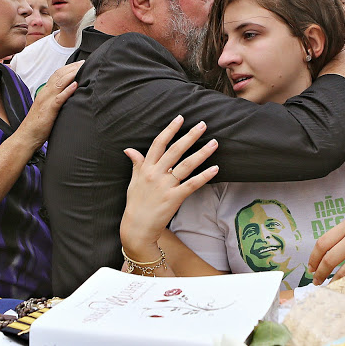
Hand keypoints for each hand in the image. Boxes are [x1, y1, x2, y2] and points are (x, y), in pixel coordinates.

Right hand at [19, 60, 82, 148]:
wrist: (26, 136)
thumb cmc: (38, 125)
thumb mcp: (47, 108)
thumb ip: (55, 100)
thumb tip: (67, 96)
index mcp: (45, 92)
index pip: (57, 74)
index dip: (68, 67)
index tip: (80, 63)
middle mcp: (45, 93)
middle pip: (59, 75)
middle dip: (73, 67)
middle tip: (85, 62)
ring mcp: (46, 100)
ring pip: (60, 82)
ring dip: (72, 74)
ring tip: (83, 68)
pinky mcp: (49, 110)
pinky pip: (59, 98)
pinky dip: (67, 90)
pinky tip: (75, 85)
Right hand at [120, 115, 218, 262]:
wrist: (137, 227)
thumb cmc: (135, 204)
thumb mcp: (133, 181)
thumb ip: (136, 164)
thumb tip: (129, 149)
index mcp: (146, 168)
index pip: (159, 144)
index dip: (170, 130)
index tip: (180, 118)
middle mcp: (156, 174)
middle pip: (175, 150)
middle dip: (190, 136)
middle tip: (203, 125)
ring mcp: (166, 186)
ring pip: (186, 165)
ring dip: (202, 153)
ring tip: (214, 143)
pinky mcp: (174, 198)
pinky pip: (192, 184)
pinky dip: (204, 176)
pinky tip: (215, 169)